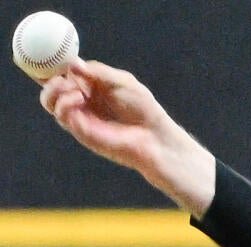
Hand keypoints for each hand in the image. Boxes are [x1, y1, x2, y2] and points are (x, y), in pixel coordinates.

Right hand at [37, 59, 215, 215]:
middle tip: (62, 76)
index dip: (52, 64)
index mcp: (90, 84)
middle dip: (50, 78)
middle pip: (50, 86)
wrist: (153, 135)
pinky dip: (64, 103)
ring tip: (73, 90)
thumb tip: (72, 63)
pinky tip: (79, 99)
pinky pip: (62, 116)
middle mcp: (81, 99)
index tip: (48, 56)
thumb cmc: (142, 107)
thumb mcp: (121, 81)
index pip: (63, 72)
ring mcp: (79, 115)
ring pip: (50, 102)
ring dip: (54, 91)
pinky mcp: (80, 131)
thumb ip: (97, 72)